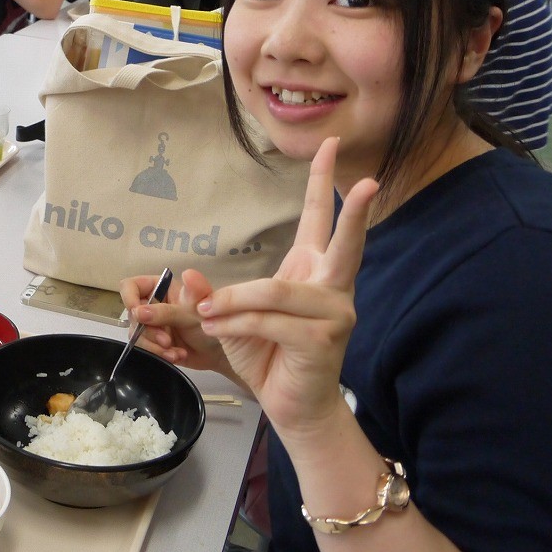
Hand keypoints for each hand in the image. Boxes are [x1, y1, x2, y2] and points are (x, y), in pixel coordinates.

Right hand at [121, 268, 233, 379]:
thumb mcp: (196, 310)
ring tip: (174, 352)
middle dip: (147, 330)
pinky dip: (159, 355)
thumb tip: (140, 308)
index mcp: (160, 288)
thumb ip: (170, 309)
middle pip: (132, 315)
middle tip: (166, 340)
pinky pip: (145, 350)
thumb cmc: (215, 319)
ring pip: (136, 335)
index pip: (131, 286)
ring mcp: (153, 326)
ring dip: (153, 346)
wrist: (225, 349)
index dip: (129, 298)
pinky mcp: (155, 345)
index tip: (138, 314)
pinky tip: (177, 356)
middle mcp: (152, 305)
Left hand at [196, 138, 378, 440]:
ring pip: (274, 291)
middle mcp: (332, 287)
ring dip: (234, 304)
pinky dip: (237, 324)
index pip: (321, 219)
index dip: (324, 182)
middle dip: (353, 210)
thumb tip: (188, 274)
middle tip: (364, 180)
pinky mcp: (324, 338)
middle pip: (343, 241)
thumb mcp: (232, 318)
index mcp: (314, 272)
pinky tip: (220, 330)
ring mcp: (335, 313)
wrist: (291, 405)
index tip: (330, 147)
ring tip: (209, 314)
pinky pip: (268, 320)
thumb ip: (215, 293)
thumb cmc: (267, 357)